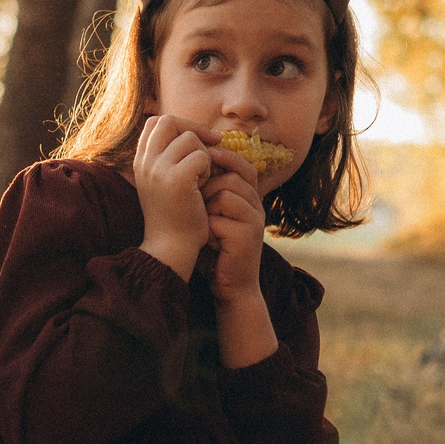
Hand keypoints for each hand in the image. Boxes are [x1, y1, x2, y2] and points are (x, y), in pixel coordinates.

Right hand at [133, 114, 213, 279]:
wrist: (171, 248)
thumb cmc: (175, 216)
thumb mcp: (164, 182)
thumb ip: (170, 157)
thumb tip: (193, 132)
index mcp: (140, 161)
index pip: (156, 123)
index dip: (179, 125)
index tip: (198, 139)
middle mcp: (145, 162)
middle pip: (169, 122)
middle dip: (194, 129)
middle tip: (213, 144)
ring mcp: (158, 170)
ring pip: (190, 138)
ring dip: (204, 155)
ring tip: (202, 179)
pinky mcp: (176, 179)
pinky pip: (201, 157)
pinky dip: (208, 170)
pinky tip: (203, 189)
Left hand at [204, 175, 279, 366]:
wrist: (231, 287)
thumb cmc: (217, 251)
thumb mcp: (213, 218)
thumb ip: (209, 195)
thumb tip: (187, 166)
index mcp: (250, 199)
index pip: (244, 167)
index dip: (225, 158)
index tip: (202, 156)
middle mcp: (257, 206)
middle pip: (231, 179)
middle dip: (208, 189)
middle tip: (197, 206)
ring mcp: (255, 221)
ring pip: (225, 196)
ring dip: (207, 210)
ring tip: (207, 228)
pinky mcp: (248, 237)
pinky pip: (219, 220)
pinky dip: (208, 230)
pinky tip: (210, 243)